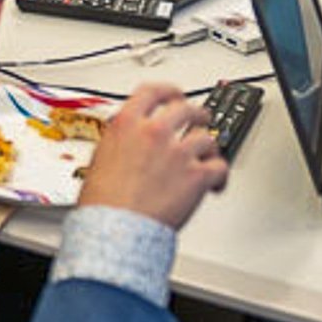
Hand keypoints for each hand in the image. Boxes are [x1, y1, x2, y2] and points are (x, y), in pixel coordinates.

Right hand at [74, 81, 228, 229]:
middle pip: (186, 108)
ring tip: (208, 153)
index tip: (173, 94)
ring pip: (207, 136)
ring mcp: (178, 152)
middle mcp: (155, 132)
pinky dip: (221, 174)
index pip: (152, 92)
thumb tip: (129, 139)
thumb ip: (121, 141)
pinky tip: (216, 181)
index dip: (167, 91)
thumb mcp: (100, 157)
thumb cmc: (104, 203)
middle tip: (198, 118)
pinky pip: (220, 166)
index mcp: (127, 124)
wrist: (115, 230)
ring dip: (209, 145)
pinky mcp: (197, 175)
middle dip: (196, 113)